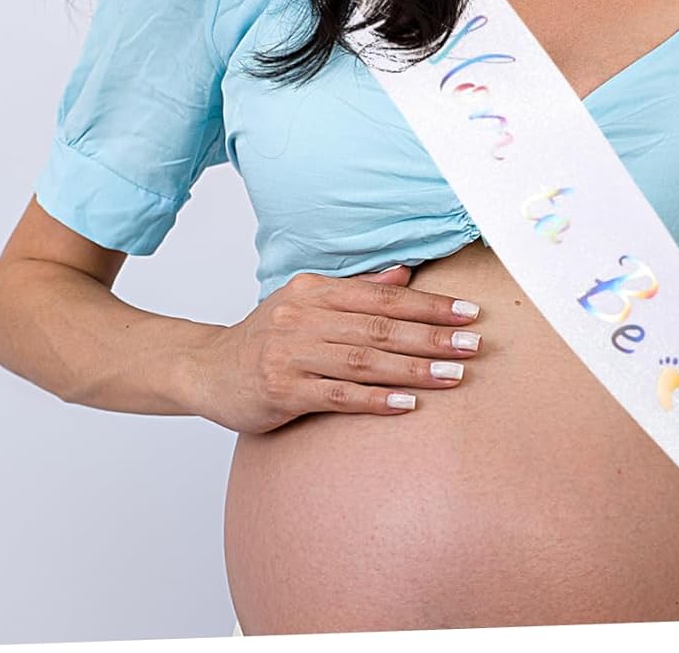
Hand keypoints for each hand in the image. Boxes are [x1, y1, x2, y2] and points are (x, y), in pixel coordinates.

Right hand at [195, 263, 482, 433]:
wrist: (205, 369)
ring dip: (414, 369)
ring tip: (454, 375)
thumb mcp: (307, 302)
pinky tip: (408, 405)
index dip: (428, 303)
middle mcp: (303, 316)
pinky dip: (376, 400)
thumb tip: (406, 273)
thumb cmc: (266, 336)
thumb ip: (356, 289)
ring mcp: (290, 353)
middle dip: (432, 335)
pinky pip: (338, 395)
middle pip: (380, 326)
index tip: (468, 312)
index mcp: (314, 290)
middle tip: (473, 344)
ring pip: (365, 360)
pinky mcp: (281, 390)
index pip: (383, 295)